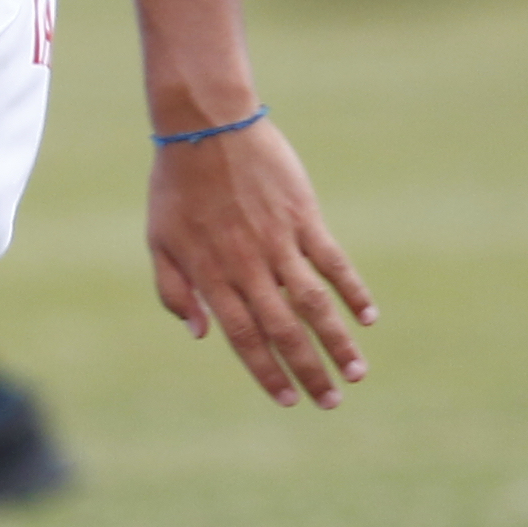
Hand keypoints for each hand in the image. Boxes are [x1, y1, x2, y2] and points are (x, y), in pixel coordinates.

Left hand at [148, 119, 378, 409]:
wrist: (206, 124)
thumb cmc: (177, 185)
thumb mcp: (159, 241)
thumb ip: (175, 292)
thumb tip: (199, 335)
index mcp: (212, 275)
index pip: (243, 338)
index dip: (266, 372)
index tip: (287, 401)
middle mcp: (248, 265)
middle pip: (284, 330)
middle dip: (309, 371)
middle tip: (330, 402)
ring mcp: (279, 241)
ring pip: (314, 304)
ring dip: (338, 342)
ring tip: (357, 373)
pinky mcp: (303, 216)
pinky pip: (333, 261)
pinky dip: (353, 291)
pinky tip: (368, 318)